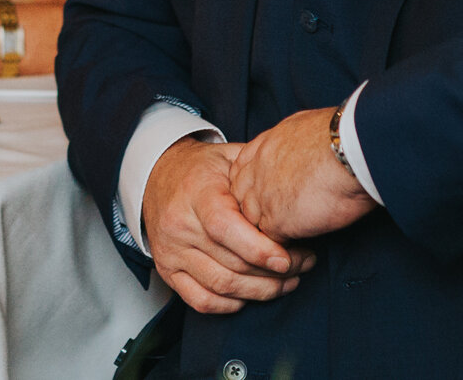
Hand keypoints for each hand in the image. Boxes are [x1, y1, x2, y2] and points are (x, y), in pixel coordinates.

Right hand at [142, 138, 312, 313]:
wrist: (159, 176)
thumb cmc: (202, 169)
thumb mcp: (229, 158)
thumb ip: (257, 176)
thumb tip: (294, 197)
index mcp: (196, 193)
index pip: (225, 228)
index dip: (259, 249)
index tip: (289, 258)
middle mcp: (179, 226)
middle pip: (230, 263)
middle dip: (275, 272)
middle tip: (303, 264)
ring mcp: (171, 252)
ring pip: (221, 286)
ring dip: (261, 291)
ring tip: (288, 281)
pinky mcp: (168, 271)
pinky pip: (202, 301)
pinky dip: (232, 305)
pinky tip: (253, 294)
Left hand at [229, 106, 376, 241]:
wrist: (349, 151)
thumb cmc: (340, 138)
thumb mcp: (303, 127)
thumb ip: (290, 143)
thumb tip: (299, 148)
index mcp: (262, 147)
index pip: (241, 175)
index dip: (256, 189)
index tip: (273, 197)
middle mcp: (255, 171)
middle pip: (242, 201)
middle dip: (258, 212)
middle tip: (284, 220)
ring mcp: (261, 198)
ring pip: (253, 225)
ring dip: (271, 234)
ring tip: (293, 240)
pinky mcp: (276, 221)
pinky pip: (270, 244)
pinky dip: (285, 249)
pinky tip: (302, 249)